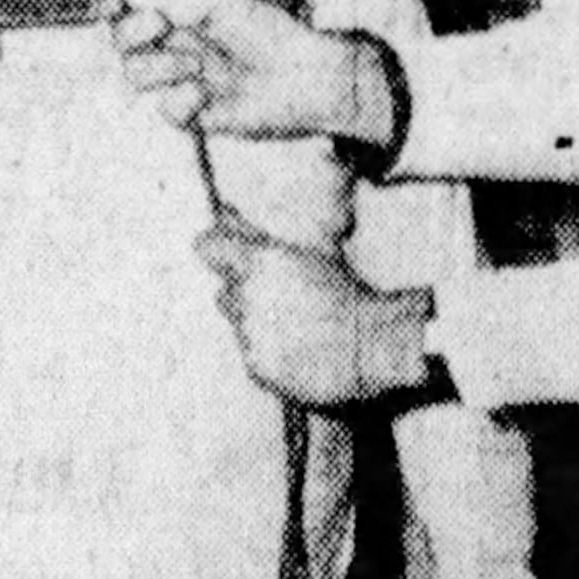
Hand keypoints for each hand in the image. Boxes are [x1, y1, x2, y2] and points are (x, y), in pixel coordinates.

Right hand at [113, 0, 361, 141]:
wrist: (299, 76)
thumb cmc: (269, 34)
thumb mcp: (218, 2)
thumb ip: (174, 0)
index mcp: (179, 17)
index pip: (131, 6)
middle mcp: (174, 47)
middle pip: (121, 41)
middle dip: (131, 32)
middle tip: (158, 26)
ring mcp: (180, 82)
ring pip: (135, 75)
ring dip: (162, 66)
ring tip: (198, 66)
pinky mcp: (192, 115)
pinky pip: (164, 109)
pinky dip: (182, 98)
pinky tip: (205, 92)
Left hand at [198, 215, 427, 407]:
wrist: (370, 346)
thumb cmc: (348, 294)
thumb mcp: (312, 251)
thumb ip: (261, 234)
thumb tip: (226, 212)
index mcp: (260, 261)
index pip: (208, 247)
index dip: (217, 251)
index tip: (224, 256)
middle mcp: (247, 296)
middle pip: (225, 292)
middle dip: (244, 295)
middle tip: (280, 301)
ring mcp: (249, 334)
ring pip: (239, 325)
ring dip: (257, 326)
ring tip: (295, 329)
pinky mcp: (256, 366)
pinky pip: (250, 355)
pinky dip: (267, 355)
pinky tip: (297, 352)